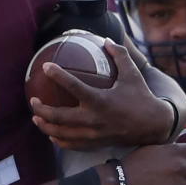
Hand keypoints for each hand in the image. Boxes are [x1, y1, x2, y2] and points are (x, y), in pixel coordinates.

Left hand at [30, 40, 171, 149]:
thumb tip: (106, 40)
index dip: (58, 76)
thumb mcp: (132, 74)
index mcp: (100, 100)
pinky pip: (71, 144)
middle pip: (59, 117)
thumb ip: (119, 55)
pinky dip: (59, 139)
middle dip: (41, 109)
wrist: (153, 126)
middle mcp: (94, 119)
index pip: (73, 87)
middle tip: (32, 101)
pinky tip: (52, 134)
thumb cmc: (142, 97)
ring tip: (36, 117)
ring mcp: (93, 134)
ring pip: (61, 133)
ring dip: (45, 126)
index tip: (46, 67)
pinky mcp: (95, 143)